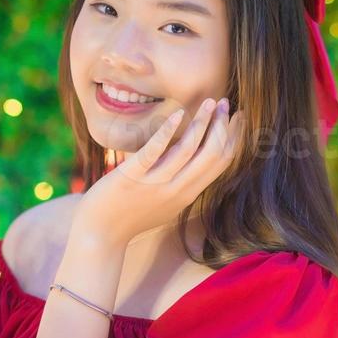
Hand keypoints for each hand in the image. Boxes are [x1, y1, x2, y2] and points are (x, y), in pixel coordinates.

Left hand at [73, 98, 244, 246]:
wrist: (100, 235)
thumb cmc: (129, 217)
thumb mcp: (165, 203)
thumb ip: (180, 184)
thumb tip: (192, 162)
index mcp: (187, 194)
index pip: (221, 163)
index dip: (233, 138)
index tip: (238, 118)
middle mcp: (178, 190)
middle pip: (212, 155)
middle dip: (222, 126)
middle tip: (226, 103)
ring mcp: (156, 183)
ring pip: (189, 150)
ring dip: (202, 122)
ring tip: (209, 101)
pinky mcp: (133, 177)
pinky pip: (155, 151)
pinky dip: (168, 131)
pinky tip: (178, 114)